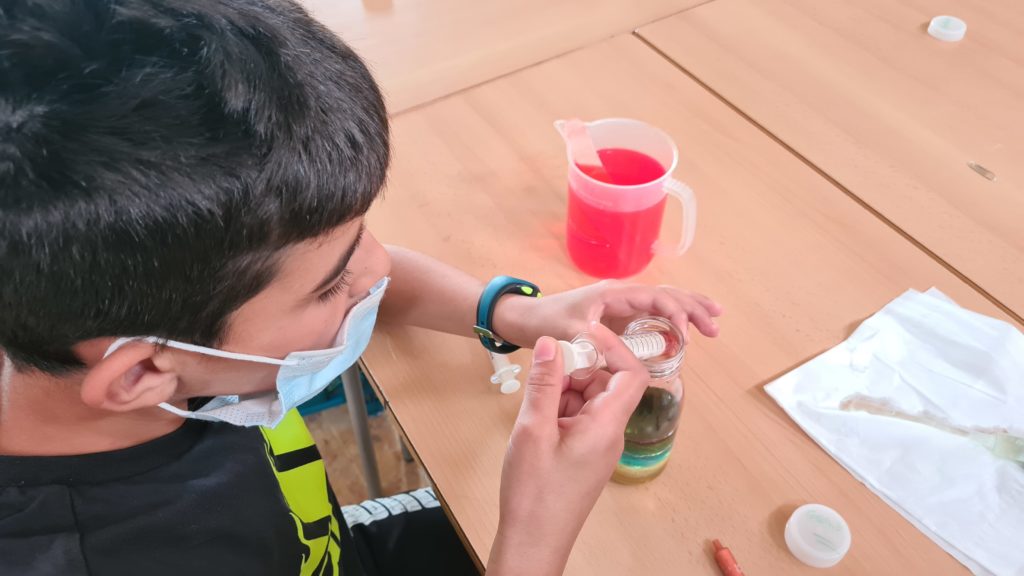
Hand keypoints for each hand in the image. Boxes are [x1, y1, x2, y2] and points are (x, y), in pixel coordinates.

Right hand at [487, 324, 648, 575]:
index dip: (613, 348)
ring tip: (534, 406)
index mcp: (607, 426)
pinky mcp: (584, 454)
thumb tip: (551, 342)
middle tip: (544, 375)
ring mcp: (598, 445)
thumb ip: (544, 384)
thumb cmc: (535, 493)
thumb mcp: (533, 430)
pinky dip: (559, 410)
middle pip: (607, 383)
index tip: (583, 333)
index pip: (631, 374)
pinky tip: (536, 422)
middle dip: (577, 370)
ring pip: (589, 399)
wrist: (533, 541)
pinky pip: (579, 418)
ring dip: (564, 391)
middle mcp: (610, 433)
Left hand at [494, 280, 722, 347]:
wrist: (527, 320)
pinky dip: (672, 322)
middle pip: (665, 296)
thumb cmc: (545, 322)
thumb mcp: (566, 333)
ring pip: (662, 304)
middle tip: (715, 325)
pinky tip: (686, 334)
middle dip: (693, 308)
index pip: (654, 298)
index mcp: (612, 294)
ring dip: (688, 311)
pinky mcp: (619, 319)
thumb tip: (616, 351)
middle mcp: (621, 296)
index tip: (686, 334)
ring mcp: (622, 306)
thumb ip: (590, 341)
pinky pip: (652, 317)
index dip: (674, 314)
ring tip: (714, 322)